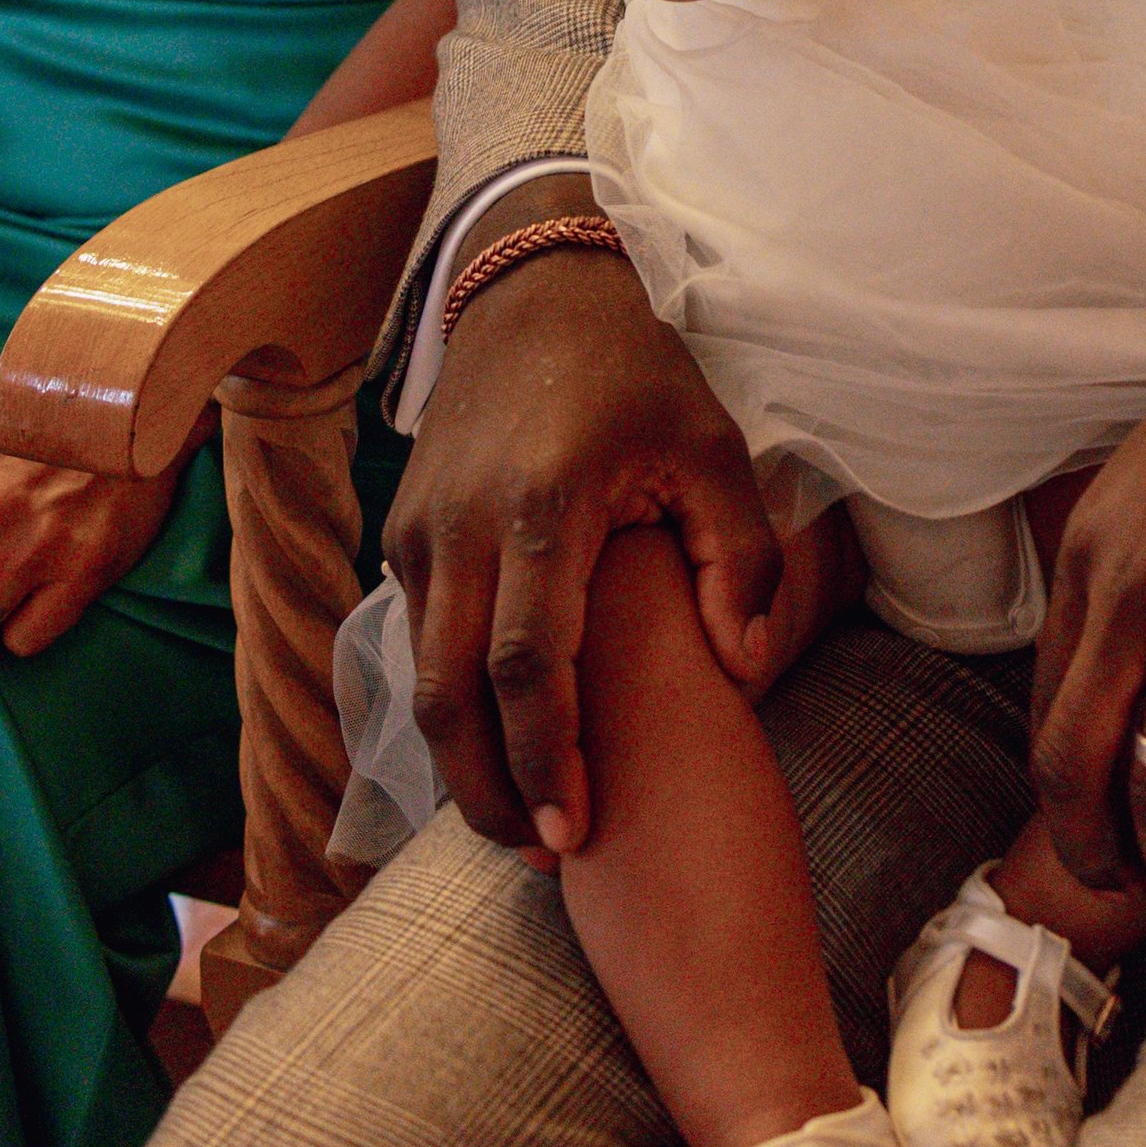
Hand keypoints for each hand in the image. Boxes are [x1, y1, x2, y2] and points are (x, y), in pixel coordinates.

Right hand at [386, 232, 782, 853]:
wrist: (533, 287)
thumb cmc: (636, 371)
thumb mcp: (713, 446)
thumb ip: (741, 556)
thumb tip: (743, 667)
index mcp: (543, 505)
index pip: (525, 667)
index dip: (547, 762)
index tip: (574, 834)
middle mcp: (462, 524)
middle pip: (451, 696)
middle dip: (490, 792)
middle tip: (543, 860)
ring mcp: (419, 529)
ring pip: (422, 677)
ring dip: (463, 761)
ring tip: (523, 824)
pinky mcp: (402, 531)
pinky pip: (418, 640)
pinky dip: (451, 706)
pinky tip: (498, 748)